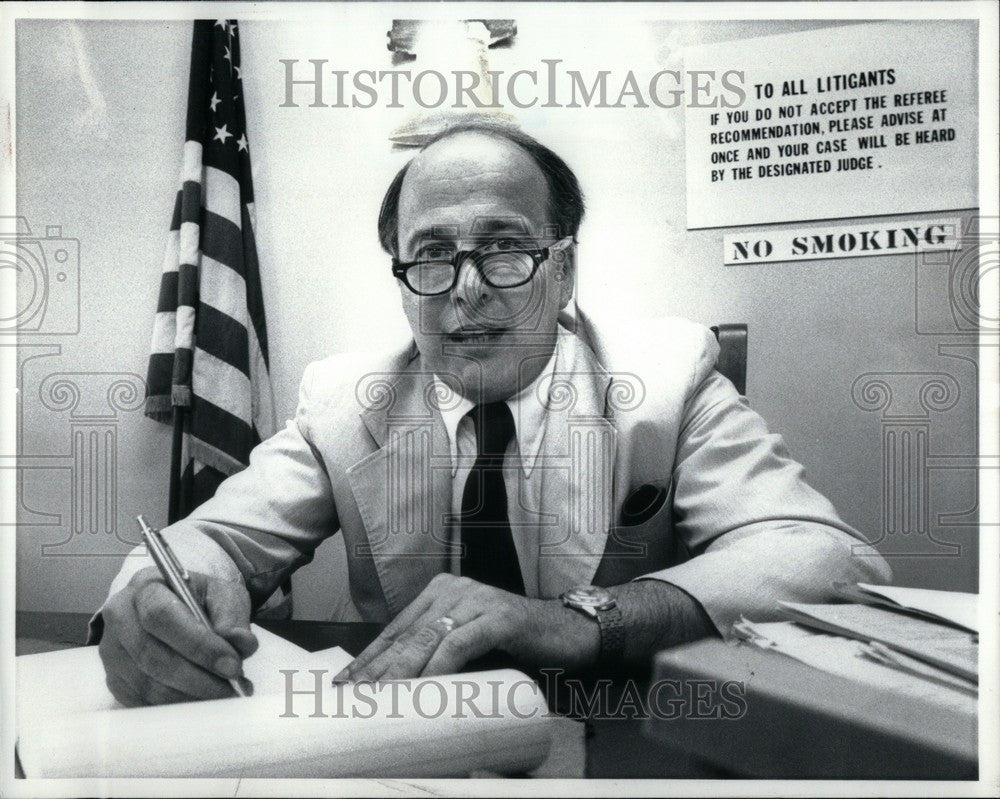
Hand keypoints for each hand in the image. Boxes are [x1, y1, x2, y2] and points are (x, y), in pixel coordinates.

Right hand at [98, 565, 257, 705]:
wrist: (177, 610)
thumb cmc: (200, 601)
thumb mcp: (222, 595)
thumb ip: (233, 616)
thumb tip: (240, 643)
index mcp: (146, 587)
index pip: (162, 616)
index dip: (198, 644)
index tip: (232, 665)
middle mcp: (120, 617)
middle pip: (151, 655)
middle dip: (197, 677)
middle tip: (232, 687)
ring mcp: (112, 651)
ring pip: (147, 684)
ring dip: (190, 696)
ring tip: (223, 695)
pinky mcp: (115, 679)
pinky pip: (142, 701)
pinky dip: (176, 706)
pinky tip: (202, 701)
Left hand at [334, 574, 600, 681]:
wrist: (569, 633)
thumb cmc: (516, 645)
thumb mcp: (470, 644)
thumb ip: (441, 653)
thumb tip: (402, 691)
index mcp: (441, 591)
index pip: (396, 629)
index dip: (369, 658)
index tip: (346, 685)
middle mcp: (454, 588)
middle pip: (406, 635)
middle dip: (376, 670)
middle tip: (354, 699)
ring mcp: (476, 599)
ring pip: (427, 638)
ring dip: (400, 673)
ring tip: (379, 700)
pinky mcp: (499, 616)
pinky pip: (460, 644)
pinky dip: (439, 668)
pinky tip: (425, 688)